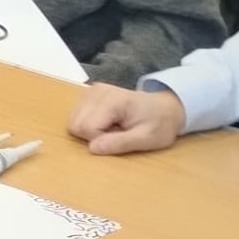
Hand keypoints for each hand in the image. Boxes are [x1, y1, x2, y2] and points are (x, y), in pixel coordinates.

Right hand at [67, 83, 186, 154]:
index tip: (120, 137)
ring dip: (90, 130)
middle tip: (116, 133)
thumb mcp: (147, 139)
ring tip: (113, 128)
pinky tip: (107, 122)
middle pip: (75, 123)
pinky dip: (89, 124)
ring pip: (73, 120)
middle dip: (93, 135)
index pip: (86, 127)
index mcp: (113, 101)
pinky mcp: (89, 94)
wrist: (165, 108)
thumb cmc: (159, 124)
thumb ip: (120, 143)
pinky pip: (76, 115)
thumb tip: (92, 148)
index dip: (99, 139)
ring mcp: (92, 91)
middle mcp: (98, 91)